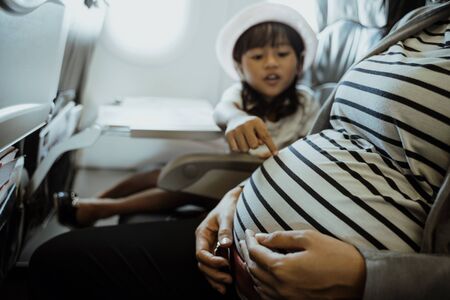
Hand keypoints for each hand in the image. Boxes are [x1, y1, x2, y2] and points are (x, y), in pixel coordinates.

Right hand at [195, 186, 241, 293]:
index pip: (201, 253)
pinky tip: (227, 282)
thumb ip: (225, 230)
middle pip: (202, 264)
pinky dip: (219, 274)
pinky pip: (215, 265)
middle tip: (228, 280)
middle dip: (213, 274)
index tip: (225, 264)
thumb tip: (225, 244)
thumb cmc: (229, 206)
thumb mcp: (227, 215)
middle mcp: (204, 242)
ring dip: (215, 278)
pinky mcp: (218, 250)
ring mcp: (210, 247)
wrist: (235, 200)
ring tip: (226, 285)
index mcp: (202, 233)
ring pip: (207, 267)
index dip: (212, 262)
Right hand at [225, 115, 277, 154]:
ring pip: (244, 149)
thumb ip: (264, 136)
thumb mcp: (259, 127)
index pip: (265, 136)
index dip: (271, 146)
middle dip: (254, 145)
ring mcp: (236, 129)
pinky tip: (238, 141)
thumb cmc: (251, 126)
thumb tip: (265, 147)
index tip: (276, 154)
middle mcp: (245, 124)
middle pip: (254, 146)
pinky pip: (236, 149)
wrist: (234, 118)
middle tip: (251, 139)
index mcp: (256, 121)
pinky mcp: (228, 134)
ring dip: (246, 147)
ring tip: (244, 139)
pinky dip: (238, 148)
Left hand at [241, 230, 365, 299]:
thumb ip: (280, 237)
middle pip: (253, 268)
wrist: (359, 280)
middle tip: (247, 240)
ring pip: (258, 284)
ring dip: (252, 268)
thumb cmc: (336, 256)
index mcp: (282, 268)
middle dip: (247, 252)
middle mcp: (280, 286)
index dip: (249, 240)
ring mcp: (286, 298)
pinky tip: (263, 274)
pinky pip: (267, 295)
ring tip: (252, 254)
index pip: (255, 253)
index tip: (249, 231)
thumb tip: (261, 237)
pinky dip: (261, 283)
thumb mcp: (308, 238)